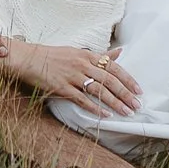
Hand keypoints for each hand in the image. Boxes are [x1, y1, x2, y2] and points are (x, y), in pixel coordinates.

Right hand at [12, 40, 141, 113]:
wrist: (30, 59)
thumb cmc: (54, 56)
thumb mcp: (78, 52)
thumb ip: (100, 55)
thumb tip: (119, 52)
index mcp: (88, 55)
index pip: (113, 67)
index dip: (128, 79)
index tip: (138, 90)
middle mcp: (82, 65)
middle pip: (109, 80)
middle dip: (125, 94)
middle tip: (137, 105)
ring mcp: (72, 76)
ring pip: (98, 90)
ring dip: (114, 103)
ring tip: (126, 112)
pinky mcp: (62, 87)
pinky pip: (82, 99)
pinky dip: (94, 107)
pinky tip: (105, 115)